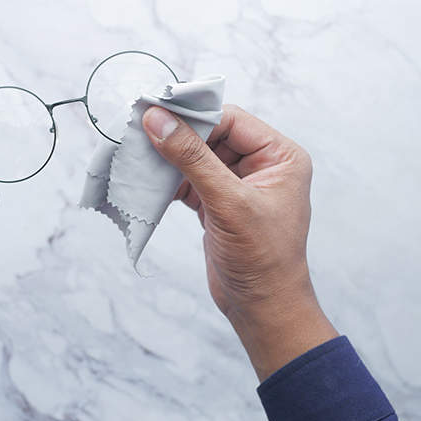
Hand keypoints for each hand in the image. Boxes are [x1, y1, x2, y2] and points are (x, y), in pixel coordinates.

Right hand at [143, 105, 337, 380]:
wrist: (261, 308)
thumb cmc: (261, 258)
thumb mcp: (228, 202)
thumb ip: (192, 158)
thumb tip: (158, 120)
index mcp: (280, 156)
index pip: (231, 120)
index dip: (193, 116)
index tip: (154, 113)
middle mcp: (262, 166)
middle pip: (212, 136)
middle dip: (178, 138)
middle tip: (141, 133)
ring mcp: (238, 186)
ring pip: (198, 159)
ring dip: (170, 160)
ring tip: (140, 156)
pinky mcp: (218, 204)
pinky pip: (190, 181)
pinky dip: (170, 181)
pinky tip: (150, 182)